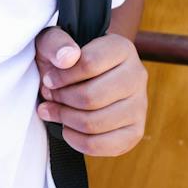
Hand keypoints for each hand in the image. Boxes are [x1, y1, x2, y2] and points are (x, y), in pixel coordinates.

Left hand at [34, 26, 147, 156]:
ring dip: (65, 119)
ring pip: (95, 123)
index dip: (61, 77)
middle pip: (91, 97)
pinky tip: (66, 129)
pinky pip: (102, 145)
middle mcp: (137, 76)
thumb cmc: (65, 59)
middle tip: (49, 97)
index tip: (48, 80)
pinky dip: (76, 141)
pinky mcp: (135, 132)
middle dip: (62, 100)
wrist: (81, 76)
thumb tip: (67, 58)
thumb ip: (56, 43)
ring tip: (53, 110)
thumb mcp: (53, 43)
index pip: (89, 64)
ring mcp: (139, 106)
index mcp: (121, 48)